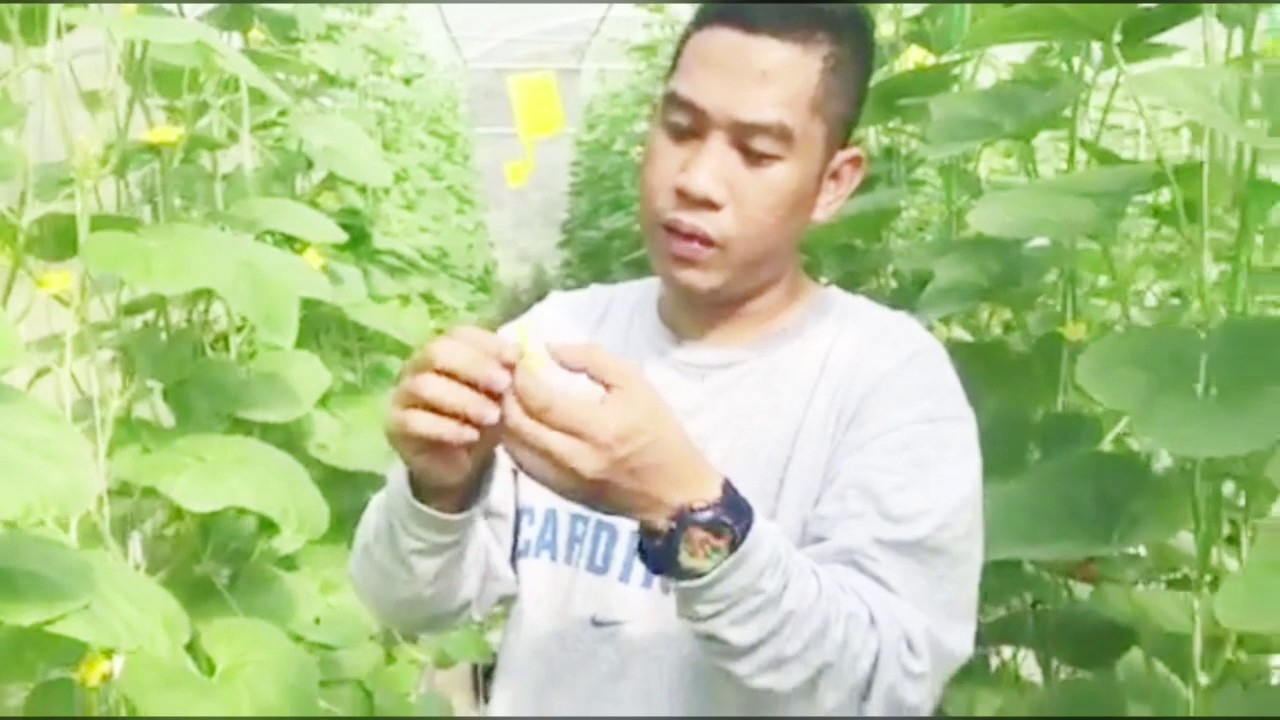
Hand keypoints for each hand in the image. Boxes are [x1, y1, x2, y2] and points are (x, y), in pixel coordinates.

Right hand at [387, 326, 518, 511]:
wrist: (459, 464)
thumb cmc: (481, 420)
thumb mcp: (500, 397)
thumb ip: (505, 375)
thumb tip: (518, 354)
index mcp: (444, 351)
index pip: (459, 334)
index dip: (487, 343)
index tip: (515, 358)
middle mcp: (417, 366)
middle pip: (437, 353)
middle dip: (474, 366)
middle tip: (503, 384)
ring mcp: (402, 395)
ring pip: (424, 386)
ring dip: (463, 399)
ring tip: (492, 416)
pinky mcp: (395, 426)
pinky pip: (414, 422)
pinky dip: (446, 428)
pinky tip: (470, 436)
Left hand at [500, 343, 722, 529]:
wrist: (674, 492)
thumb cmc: (659, 431)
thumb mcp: (635, 384)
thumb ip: (592, 359)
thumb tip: (549, 349)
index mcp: (600, 428)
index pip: (541, 401)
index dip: (521, 378)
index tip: (517, 360)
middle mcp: (576, 458)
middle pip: (519, 426)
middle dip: (506, 396)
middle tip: (508, 377)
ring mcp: (565, 481)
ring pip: (514, 448)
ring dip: (506, 420)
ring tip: (512, 398)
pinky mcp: (561, 494)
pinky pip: (523, 465)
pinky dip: (516, 441)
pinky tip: (523, 425)